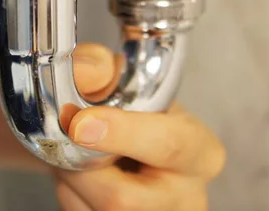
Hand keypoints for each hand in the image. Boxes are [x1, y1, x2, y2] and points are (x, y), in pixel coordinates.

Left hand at [55, 47, 225, 210]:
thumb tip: (86, 69)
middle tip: (67, 138)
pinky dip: (69, 194)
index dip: (121, 134)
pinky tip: (79, 176)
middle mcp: (188, 197)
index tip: (80, 124)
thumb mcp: (124, 84)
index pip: (168, 145)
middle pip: (121, 198)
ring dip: (69, 180)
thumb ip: (101, 70)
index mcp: (201, 152)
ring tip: (75, 153)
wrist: (124, 150)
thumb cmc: (132, 116)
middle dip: (79, 168)